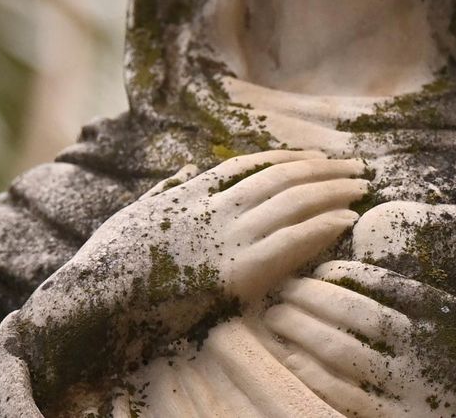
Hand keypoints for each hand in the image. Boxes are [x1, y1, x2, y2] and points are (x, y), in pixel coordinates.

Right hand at [0, 151, 365, 413]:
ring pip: (290, 204)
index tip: (312, 158)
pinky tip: (345, 220)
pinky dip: (320, 228)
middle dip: (321, 171)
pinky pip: (289, 244)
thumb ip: (163, 191)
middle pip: (279, 179)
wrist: (95, 298)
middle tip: (356, 167)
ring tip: (361, 187)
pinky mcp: (234, 272)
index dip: (286, 160)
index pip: (247, 167)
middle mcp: (211, 209)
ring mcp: (224, 238)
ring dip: (331, 192)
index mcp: (188, 195)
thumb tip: (184, 170)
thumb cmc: (106, 263)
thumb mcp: (132, 216)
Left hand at [264, 260, 455, 417]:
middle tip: (281, 288)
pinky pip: (351, 398)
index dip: (347, 274)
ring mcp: (417, 386)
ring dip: (304, 335)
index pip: (387, 286)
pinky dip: (317, 378)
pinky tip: (294, 363)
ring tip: (276, 319)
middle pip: (356, 318)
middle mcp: (429, 349)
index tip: (320, 264)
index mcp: (449, 314)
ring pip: (346, 356)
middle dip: (312, 301)